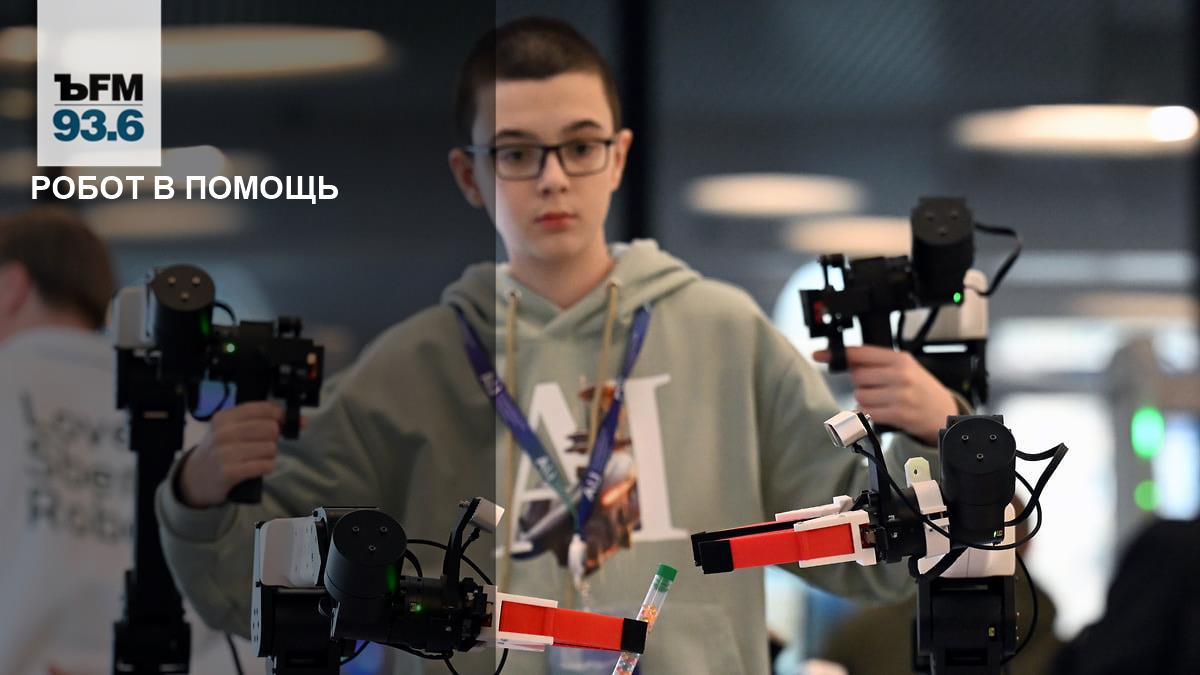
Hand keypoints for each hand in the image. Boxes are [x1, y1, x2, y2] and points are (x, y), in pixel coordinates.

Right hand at [178, 401, 284, 507]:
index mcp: (224, 418)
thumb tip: (300, 421)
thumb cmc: (220, 451)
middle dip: (273, 438)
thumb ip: (261, 421)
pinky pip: (264, 465)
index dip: (280, 415)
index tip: (286, 422)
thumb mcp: (231, 430)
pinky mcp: (229, 472)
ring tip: (257, 458)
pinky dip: (267, 467)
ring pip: (270, 448)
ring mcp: (224, 453)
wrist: (195, 478)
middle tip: (264, 445)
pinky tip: (260, 467)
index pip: (263, 408)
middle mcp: (223, 433)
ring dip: (270, 455)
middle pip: (270, 428)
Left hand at [813, 345, 958, 444]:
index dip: (837, 354)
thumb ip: (877, 363)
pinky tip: (882, 412)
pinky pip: (868, 413)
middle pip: (857, 377)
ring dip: (865, 401)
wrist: (943, 412)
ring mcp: (900, 394)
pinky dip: (870, 414)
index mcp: (899, 358)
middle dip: (861, 384)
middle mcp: (900, 374)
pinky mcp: (899, 414)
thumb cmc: (921, 389)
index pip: (860, 353)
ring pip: (860, 396)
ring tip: (882, 401)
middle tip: (876, 388)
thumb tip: (845, 361)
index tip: (819, 355)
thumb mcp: (905, 367)